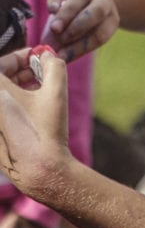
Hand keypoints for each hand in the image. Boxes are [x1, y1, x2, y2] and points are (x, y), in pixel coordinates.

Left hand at [0, 50, 69, 196]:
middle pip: (0, 80)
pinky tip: (31, 112)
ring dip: (17, 90)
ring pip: (1, 98)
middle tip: (40, 75)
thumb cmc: (46, 132)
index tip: (38, 59)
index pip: (2, 61)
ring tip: (39, 93)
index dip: (22, 57)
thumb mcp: (56, 92)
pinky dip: (12, 107)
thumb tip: (49, 57)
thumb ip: (55, 66)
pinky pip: (2, 114)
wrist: (39, 170)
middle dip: (20, 73)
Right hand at [46, 0, 119, 61]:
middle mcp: (104, 0)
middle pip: (96, 13)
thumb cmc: (79, 14)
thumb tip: (54, 56)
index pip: (100, 35)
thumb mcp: (80, 29)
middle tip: (61, 39)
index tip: (62, 56)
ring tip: (54, 28)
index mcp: (111, 18)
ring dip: (67, 14)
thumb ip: (69, 42)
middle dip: (78, 28)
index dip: (81, 47)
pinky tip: (51, 9)